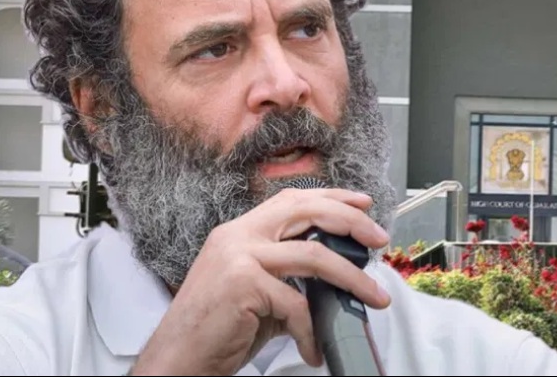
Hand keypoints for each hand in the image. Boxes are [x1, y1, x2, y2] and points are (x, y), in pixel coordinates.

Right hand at [130, 188, 391, 375]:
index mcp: (239, 231)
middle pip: (307, 211)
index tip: (362, 204)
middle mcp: (237, 236)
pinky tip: (315, 349)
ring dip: (352, 278)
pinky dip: (312, 330)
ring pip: (314, 256)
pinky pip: (296, 304)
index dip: (331, 197)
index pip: (292, 199)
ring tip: (375, 297)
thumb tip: (338, 276)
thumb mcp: (257, 291)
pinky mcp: (242, 284)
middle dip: (351, 221)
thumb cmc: (217, 330)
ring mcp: (238, 257)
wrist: (177, 359)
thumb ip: (289, 275)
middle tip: (380, 239)